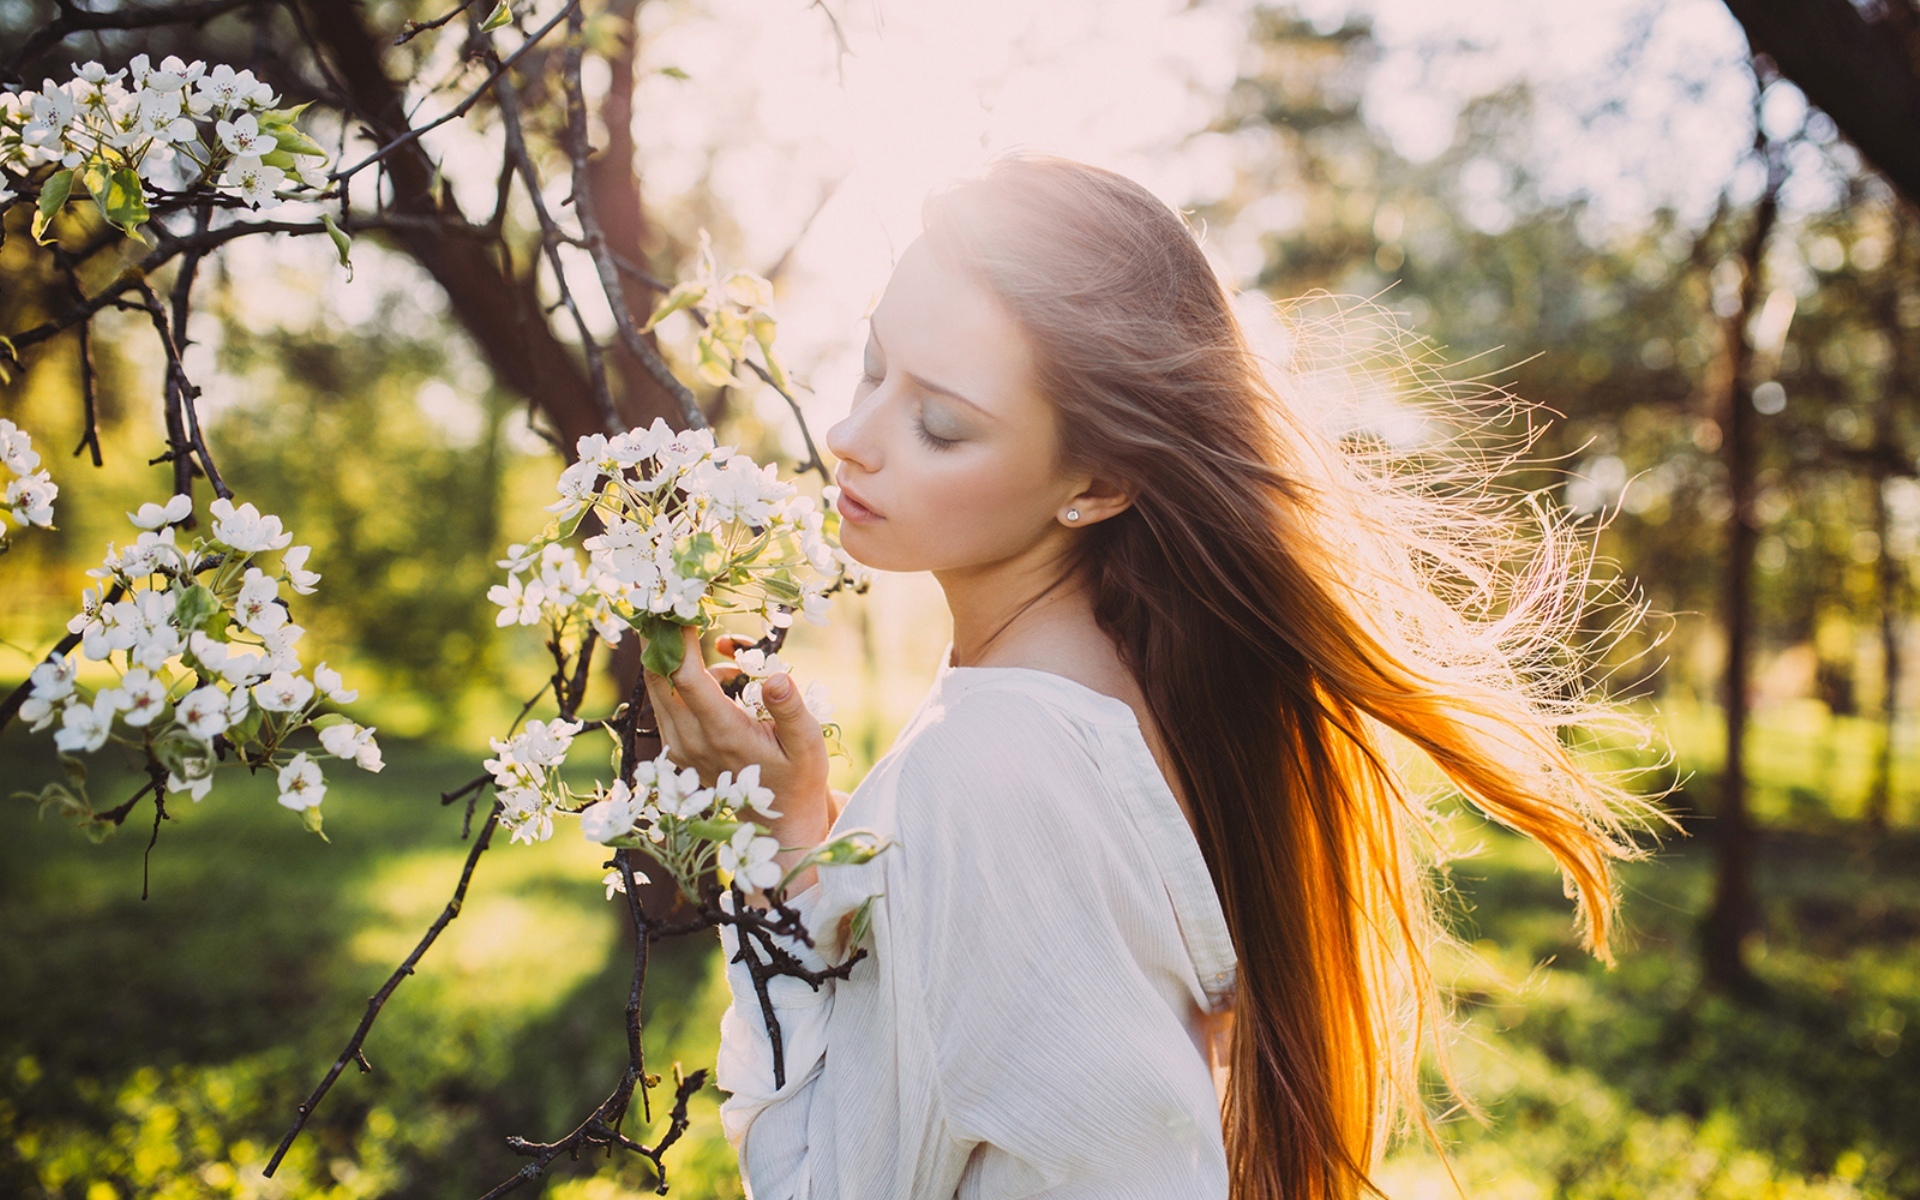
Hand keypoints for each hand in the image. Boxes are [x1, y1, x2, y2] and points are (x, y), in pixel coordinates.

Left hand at [642, 626, 832, 887]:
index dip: (679, 640)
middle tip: (674, 605)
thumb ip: (791, 710)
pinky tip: (724, 680)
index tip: (682, 607)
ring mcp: (679, 747)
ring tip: (715, 645)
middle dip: (660, 639)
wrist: (776, 823)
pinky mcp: (676, 749)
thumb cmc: (797, 777)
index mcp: (722, 734)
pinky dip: (683, 681)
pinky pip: (667, 704)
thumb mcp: (807, 745)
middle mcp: (691, 740)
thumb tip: (776, 676)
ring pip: (659, 690)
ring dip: (675, 658)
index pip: (686, 679)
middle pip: (658, 678)